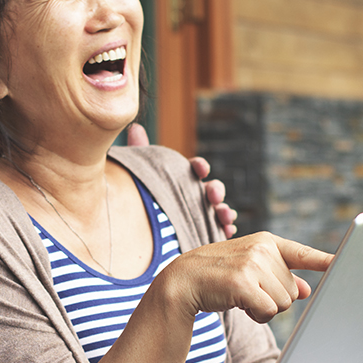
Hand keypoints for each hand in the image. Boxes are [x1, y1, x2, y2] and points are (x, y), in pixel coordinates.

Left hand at [126, 122, 236, 237]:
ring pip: (219, 211)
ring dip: (225, 210)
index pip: (196, 169)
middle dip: (216, 189)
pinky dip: (226, 229)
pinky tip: (227, 230)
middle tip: (212, 193)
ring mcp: (202, 215)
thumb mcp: (141, 174)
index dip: (200, 167)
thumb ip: (141, 153)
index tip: (199, 168)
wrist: (138, 232)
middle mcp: (196, 195)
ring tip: (224, 213)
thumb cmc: (143, 197)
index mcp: (183, 179)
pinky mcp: (203, 234)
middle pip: (211, 189)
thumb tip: (135, 127)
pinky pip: (219, 232)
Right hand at [154, 232, 332, 323]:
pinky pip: (269, 310)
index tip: (348, 264)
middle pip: (292, 289)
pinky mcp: (243, 283)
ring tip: (240, 296)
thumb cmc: (216, 277)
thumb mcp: (248, 271)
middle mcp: (261, 249)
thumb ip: (279, 277)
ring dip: (264, 307)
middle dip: (272, 297)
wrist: (180, 282)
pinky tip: (238, 305)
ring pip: (283, 302)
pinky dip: (256, 314)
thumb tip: (305, 291)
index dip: (328, 262)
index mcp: (266, 242)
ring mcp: (251, 265)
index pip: (303, 254)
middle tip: (246, 291)